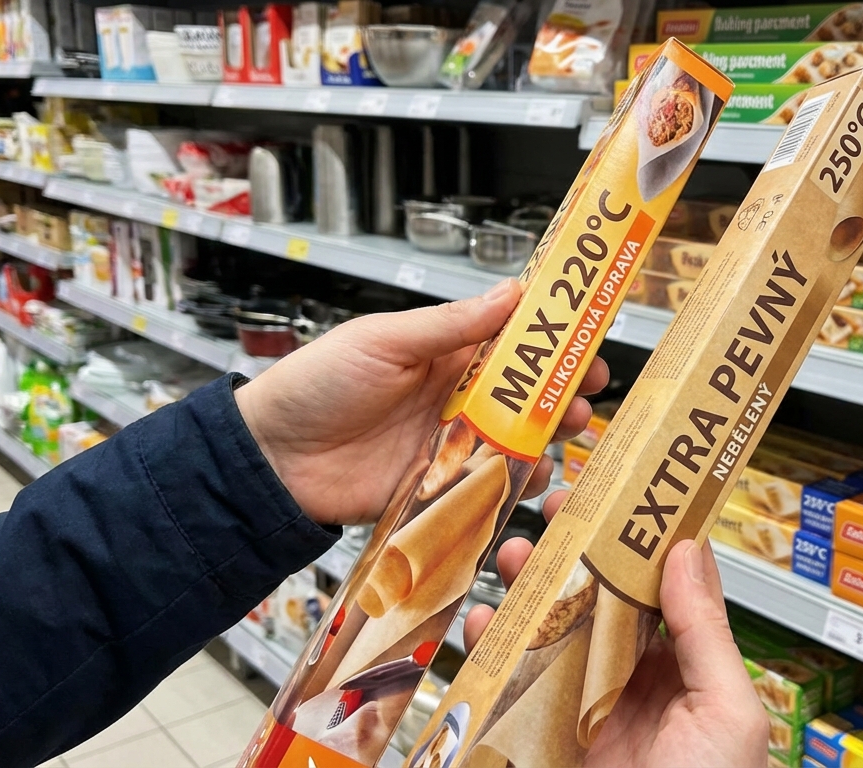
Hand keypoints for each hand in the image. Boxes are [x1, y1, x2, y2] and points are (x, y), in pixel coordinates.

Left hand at [235, 280, 609, 526]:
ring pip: (519, 443)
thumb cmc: (317, 385)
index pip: (515, 342)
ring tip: (563, 434)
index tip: (589, 335)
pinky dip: (517, 488)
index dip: (555, 339)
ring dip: (549, 439)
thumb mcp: (385, 341)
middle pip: (529, 396)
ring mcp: (454, 447)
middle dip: (564, 393)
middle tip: (587, 393)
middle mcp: (459, 400)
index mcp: (448, 355)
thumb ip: (450, 325)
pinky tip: (530, 482)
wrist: (273, 459)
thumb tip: (513, 292)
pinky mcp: (443, 490)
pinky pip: (492, 489)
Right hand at [464, 493, 768, 767]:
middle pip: (595, 602)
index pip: (660, 588)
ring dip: (526, 591)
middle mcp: (632, 685)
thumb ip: (706, 633)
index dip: (638, 538)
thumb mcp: (728, 715)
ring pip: (548, 634)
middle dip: (569, 555)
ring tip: (510, 556)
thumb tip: (689, 551)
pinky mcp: (540, 740)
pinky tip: (482, 625)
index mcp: (686, 673)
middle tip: (550, 512)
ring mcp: (583, 711)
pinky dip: (492, 651)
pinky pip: (512, 685)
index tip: (617, 492)